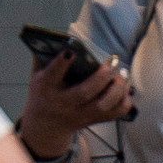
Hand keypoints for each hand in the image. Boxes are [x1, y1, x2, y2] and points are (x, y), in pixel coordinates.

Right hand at [15, 51, 132, 159]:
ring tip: (123, 74)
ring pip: (103, 105)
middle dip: (101, 77)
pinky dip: (124, 103)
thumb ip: (43, 57)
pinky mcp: (92, 121)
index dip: (61, 63)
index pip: (52, 75)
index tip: (71, 51)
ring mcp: (80, 114)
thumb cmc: (42, 94)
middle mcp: (64, 102)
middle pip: (85, 92)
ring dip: (117, 89)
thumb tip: (56, 36)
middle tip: (112, 63)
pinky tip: (126, 90)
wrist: (45, 125)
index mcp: (47, 88)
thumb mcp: (36, 75)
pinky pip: (113, 114)